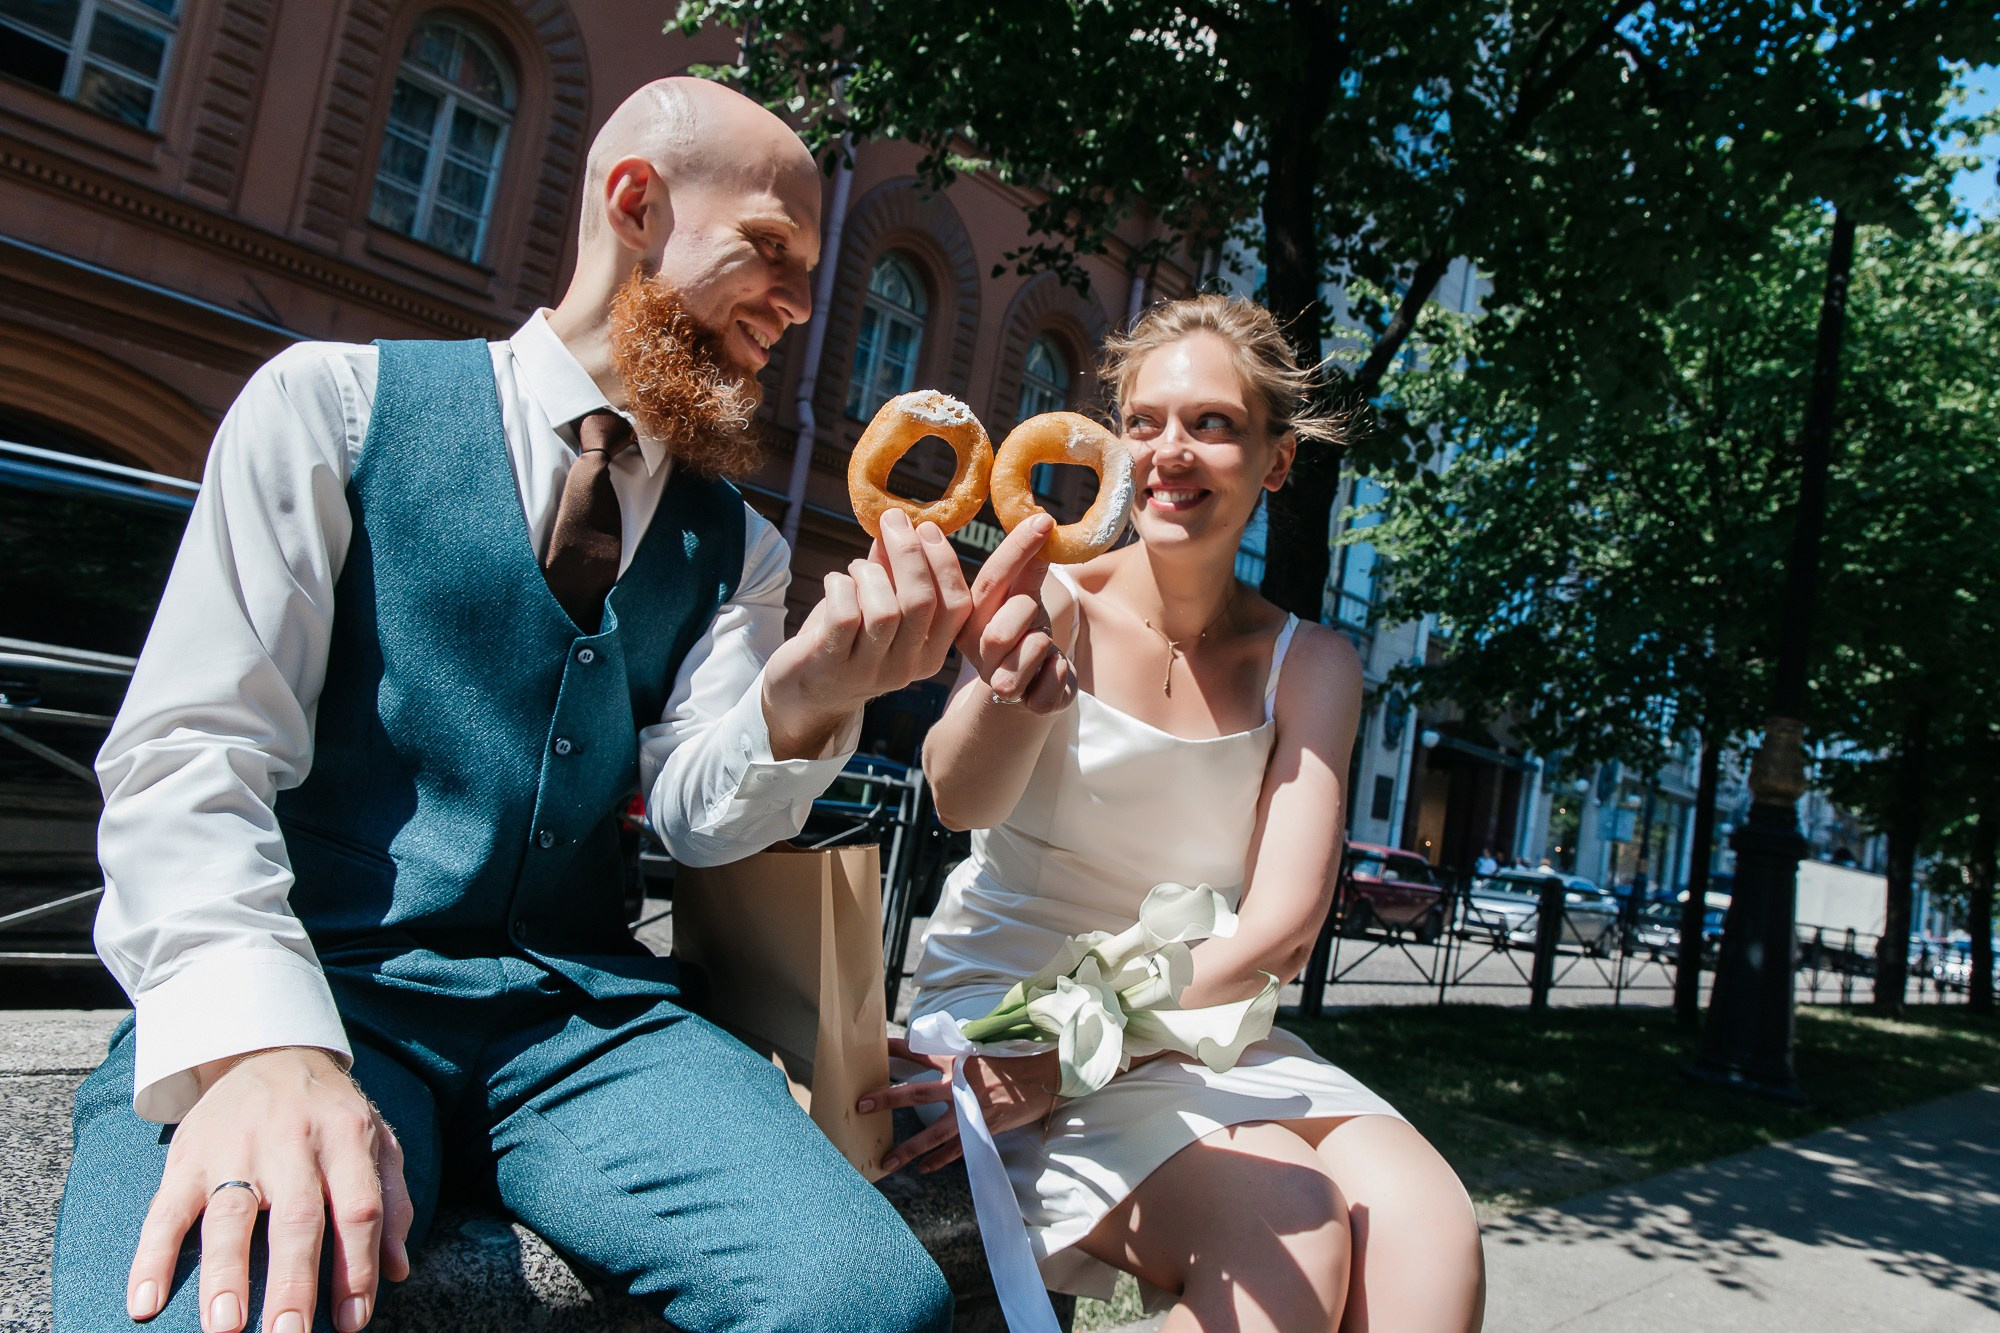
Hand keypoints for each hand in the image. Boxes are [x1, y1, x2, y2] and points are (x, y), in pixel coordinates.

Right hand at [127, 1046, 412, 1332]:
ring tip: (225, 1327)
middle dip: (293, 1282)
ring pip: (230, 1216)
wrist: (268, 1052)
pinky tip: (145, 1301)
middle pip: (296, 1218)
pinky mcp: (187, 1157)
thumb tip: (396, 1272)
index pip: (357, 1209)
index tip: (351, 1322)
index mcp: (346, 1137)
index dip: (356, 1268)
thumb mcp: (376, 1140)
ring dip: (225, 1275)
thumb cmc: (330, 1112)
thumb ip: (390, 1203)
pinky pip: (165, 1211)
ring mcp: (235, 1149)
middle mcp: (292, 1141)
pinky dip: (152, 1257)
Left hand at [762, 508, 973, 755]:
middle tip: (893, 520)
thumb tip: (906, 524)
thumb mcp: (881, 608)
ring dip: (870, 573)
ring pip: (884, 610)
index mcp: (930, 654)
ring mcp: (869, 670)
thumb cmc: (848, 641)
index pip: (957, 606)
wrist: (805, 693)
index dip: (945, 561)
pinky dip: (841, 585)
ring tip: (858, 567)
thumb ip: (896, 572)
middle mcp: (906, 668)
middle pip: (922, 602)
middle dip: (909, 552)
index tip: (927, 527)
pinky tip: (835, 582)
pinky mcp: (831, 664)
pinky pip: (844, 615)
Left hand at [859, 1039, 1060, 1173]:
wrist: (1046, 1077)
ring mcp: (973, 1109)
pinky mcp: (985, 1127)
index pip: (919, 1053)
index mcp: (959, 1060)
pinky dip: (940, 1159)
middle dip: (889, 1099)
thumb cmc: (1012, 1064)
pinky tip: (923, 1167)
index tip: (873, 1050)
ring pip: (934, 1132)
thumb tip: (927, 1057)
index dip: (895, 1050)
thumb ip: (954, 1060)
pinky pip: (957, 1148)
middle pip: (918, 1093)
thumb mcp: (980, 1054)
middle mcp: (962, 1084)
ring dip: (909, 1147)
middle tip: (863, 1105)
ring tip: (887, 1160)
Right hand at [956, 515, 1073, 713]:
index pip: (989, 581)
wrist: (1029, 698)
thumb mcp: (1022, 600)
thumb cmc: (1024, 639)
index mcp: (970, 621)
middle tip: (1033, 618)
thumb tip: (1040, 523)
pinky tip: (1050, 673)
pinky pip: (1054, 679)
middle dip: (1025, 613)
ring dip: (1045, 645)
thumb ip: (1027, 569)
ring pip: (1030, 650)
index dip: (1017, 548)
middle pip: (1001, 626)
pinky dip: (1061, 672)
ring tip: (1042, 649)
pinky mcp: (1029, 705)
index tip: (1044, 520)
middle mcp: (978, 652)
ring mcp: (1000, 683)